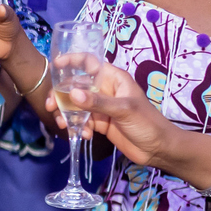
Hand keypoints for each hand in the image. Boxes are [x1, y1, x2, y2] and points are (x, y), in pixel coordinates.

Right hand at [53, 61, 177, 167]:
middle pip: (76, 85)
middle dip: (61, 95)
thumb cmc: (147, 123)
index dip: (72, 61)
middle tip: (52, 106)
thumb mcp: (123, 110)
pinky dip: (78, 127)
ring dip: (66, 113)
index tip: (55, 66)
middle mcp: (104, 89)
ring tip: (62, 124)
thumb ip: (98, 102)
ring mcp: (101, 107)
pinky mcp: (100, 123)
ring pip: (76, 105)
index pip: (89, 62)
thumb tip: (72, 94)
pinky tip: (84, 135)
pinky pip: (82, 121)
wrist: (158, 149)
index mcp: (113, 78)